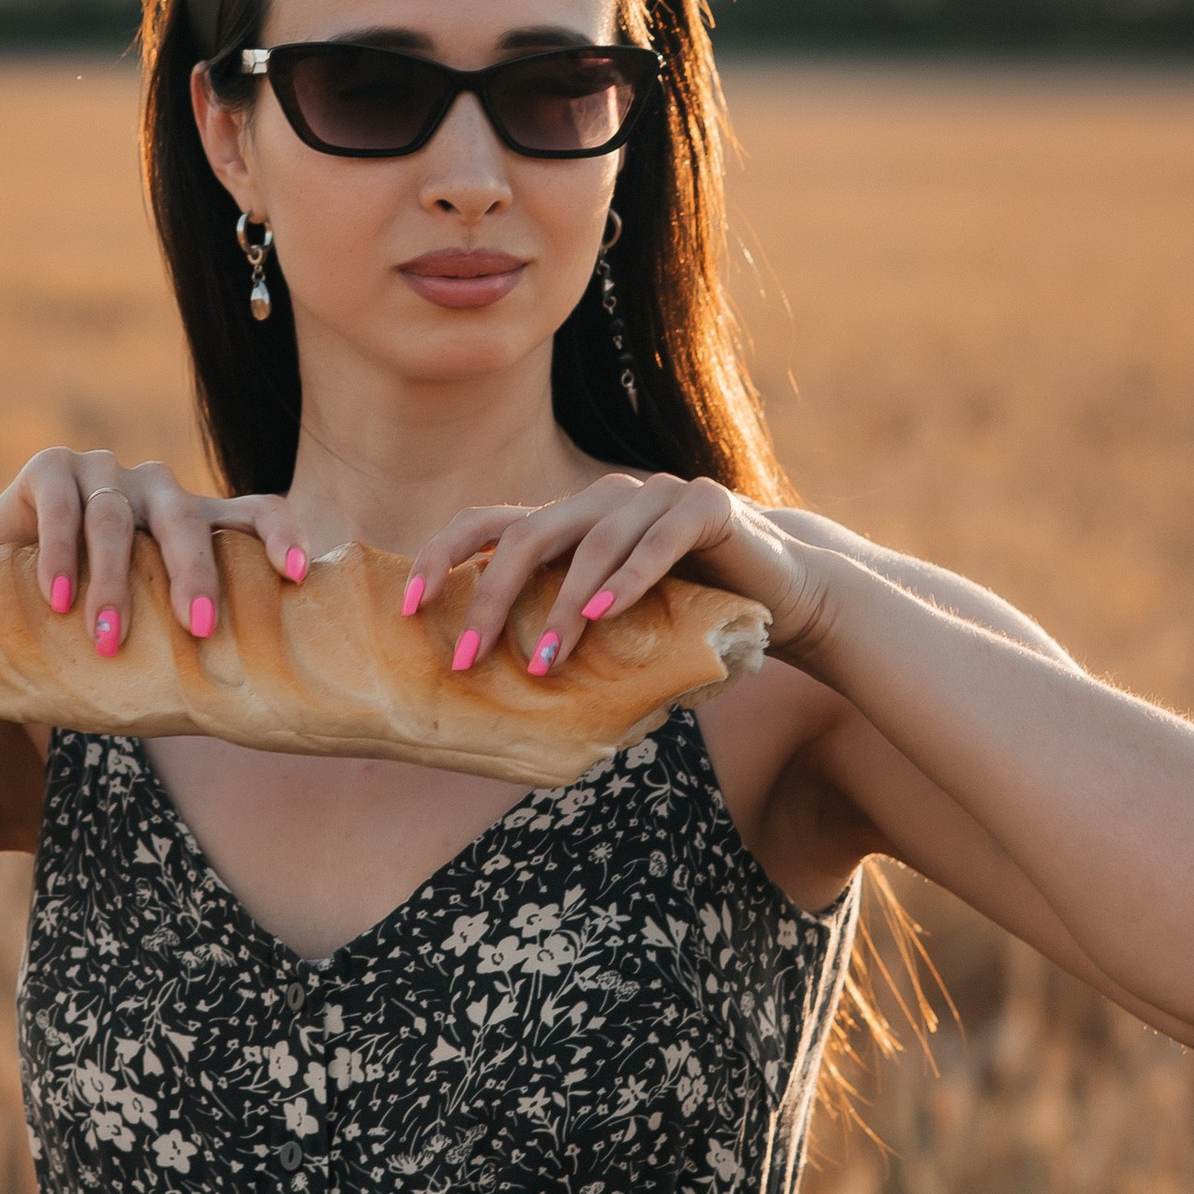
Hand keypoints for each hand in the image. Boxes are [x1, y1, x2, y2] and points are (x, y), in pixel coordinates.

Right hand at [0, 450, 305, 656]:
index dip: (280, 536)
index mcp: (194, 522)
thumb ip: (173, 649)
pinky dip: (60, 554)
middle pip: (186, 520)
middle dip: (195, 574)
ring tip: (107, 639)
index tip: (294, 574)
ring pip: (117, 519)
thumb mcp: (135, 627)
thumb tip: (230, 719)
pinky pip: (62, 506)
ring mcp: (104, 471)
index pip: (255, 513)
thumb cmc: (82, 620)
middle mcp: (156, 489)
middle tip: (199, 626)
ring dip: (112, 583)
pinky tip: (57, 596)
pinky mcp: (50, 467)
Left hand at [401, 471, 824, 679]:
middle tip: (468, 659)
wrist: (787, 587)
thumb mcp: (618, 619)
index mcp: (571, 520)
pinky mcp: (704, 505)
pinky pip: (658, 541)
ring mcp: (654, 494)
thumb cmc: (693, 611)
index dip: (441, 557)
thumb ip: (567, 631)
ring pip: (592, 542)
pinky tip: (605, 613)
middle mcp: (601, 498)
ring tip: (544, 660)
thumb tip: (497, 699)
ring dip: (562, 607)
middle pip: (528, 536)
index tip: (407, 607)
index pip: (488, 525)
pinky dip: (628, 578)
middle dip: (490, 599)